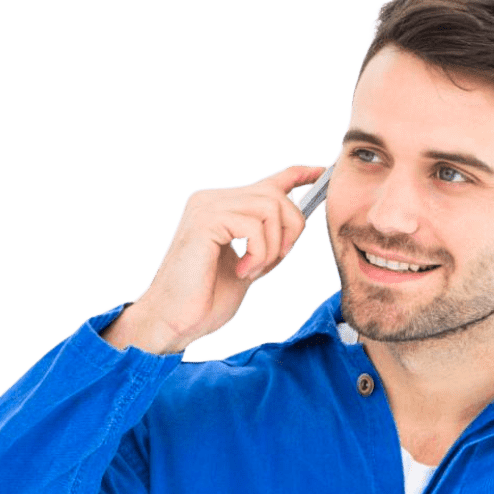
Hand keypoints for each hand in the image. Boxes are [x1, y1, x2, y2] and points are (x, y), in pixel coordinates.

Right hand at [104, 162, 329, 353]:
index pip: (268, 182)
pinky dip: (259, 253)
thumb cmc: (204, 300)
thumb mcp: (248, 266)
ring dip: (273, 246)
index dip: (299, 174)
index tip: (321, 172)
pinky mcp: (205, 220)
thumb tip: (294, 224)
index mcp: (221, 207)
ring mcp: (206, 206)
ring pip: (270, 207)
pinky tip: (242, 271)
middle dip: (290, 231)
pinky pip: (254, 225)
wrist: (172, 321)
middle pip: (277, 195)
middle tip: (274, 261)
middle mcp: (212, 199)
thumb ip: (266, 242)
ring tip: (253, 270)